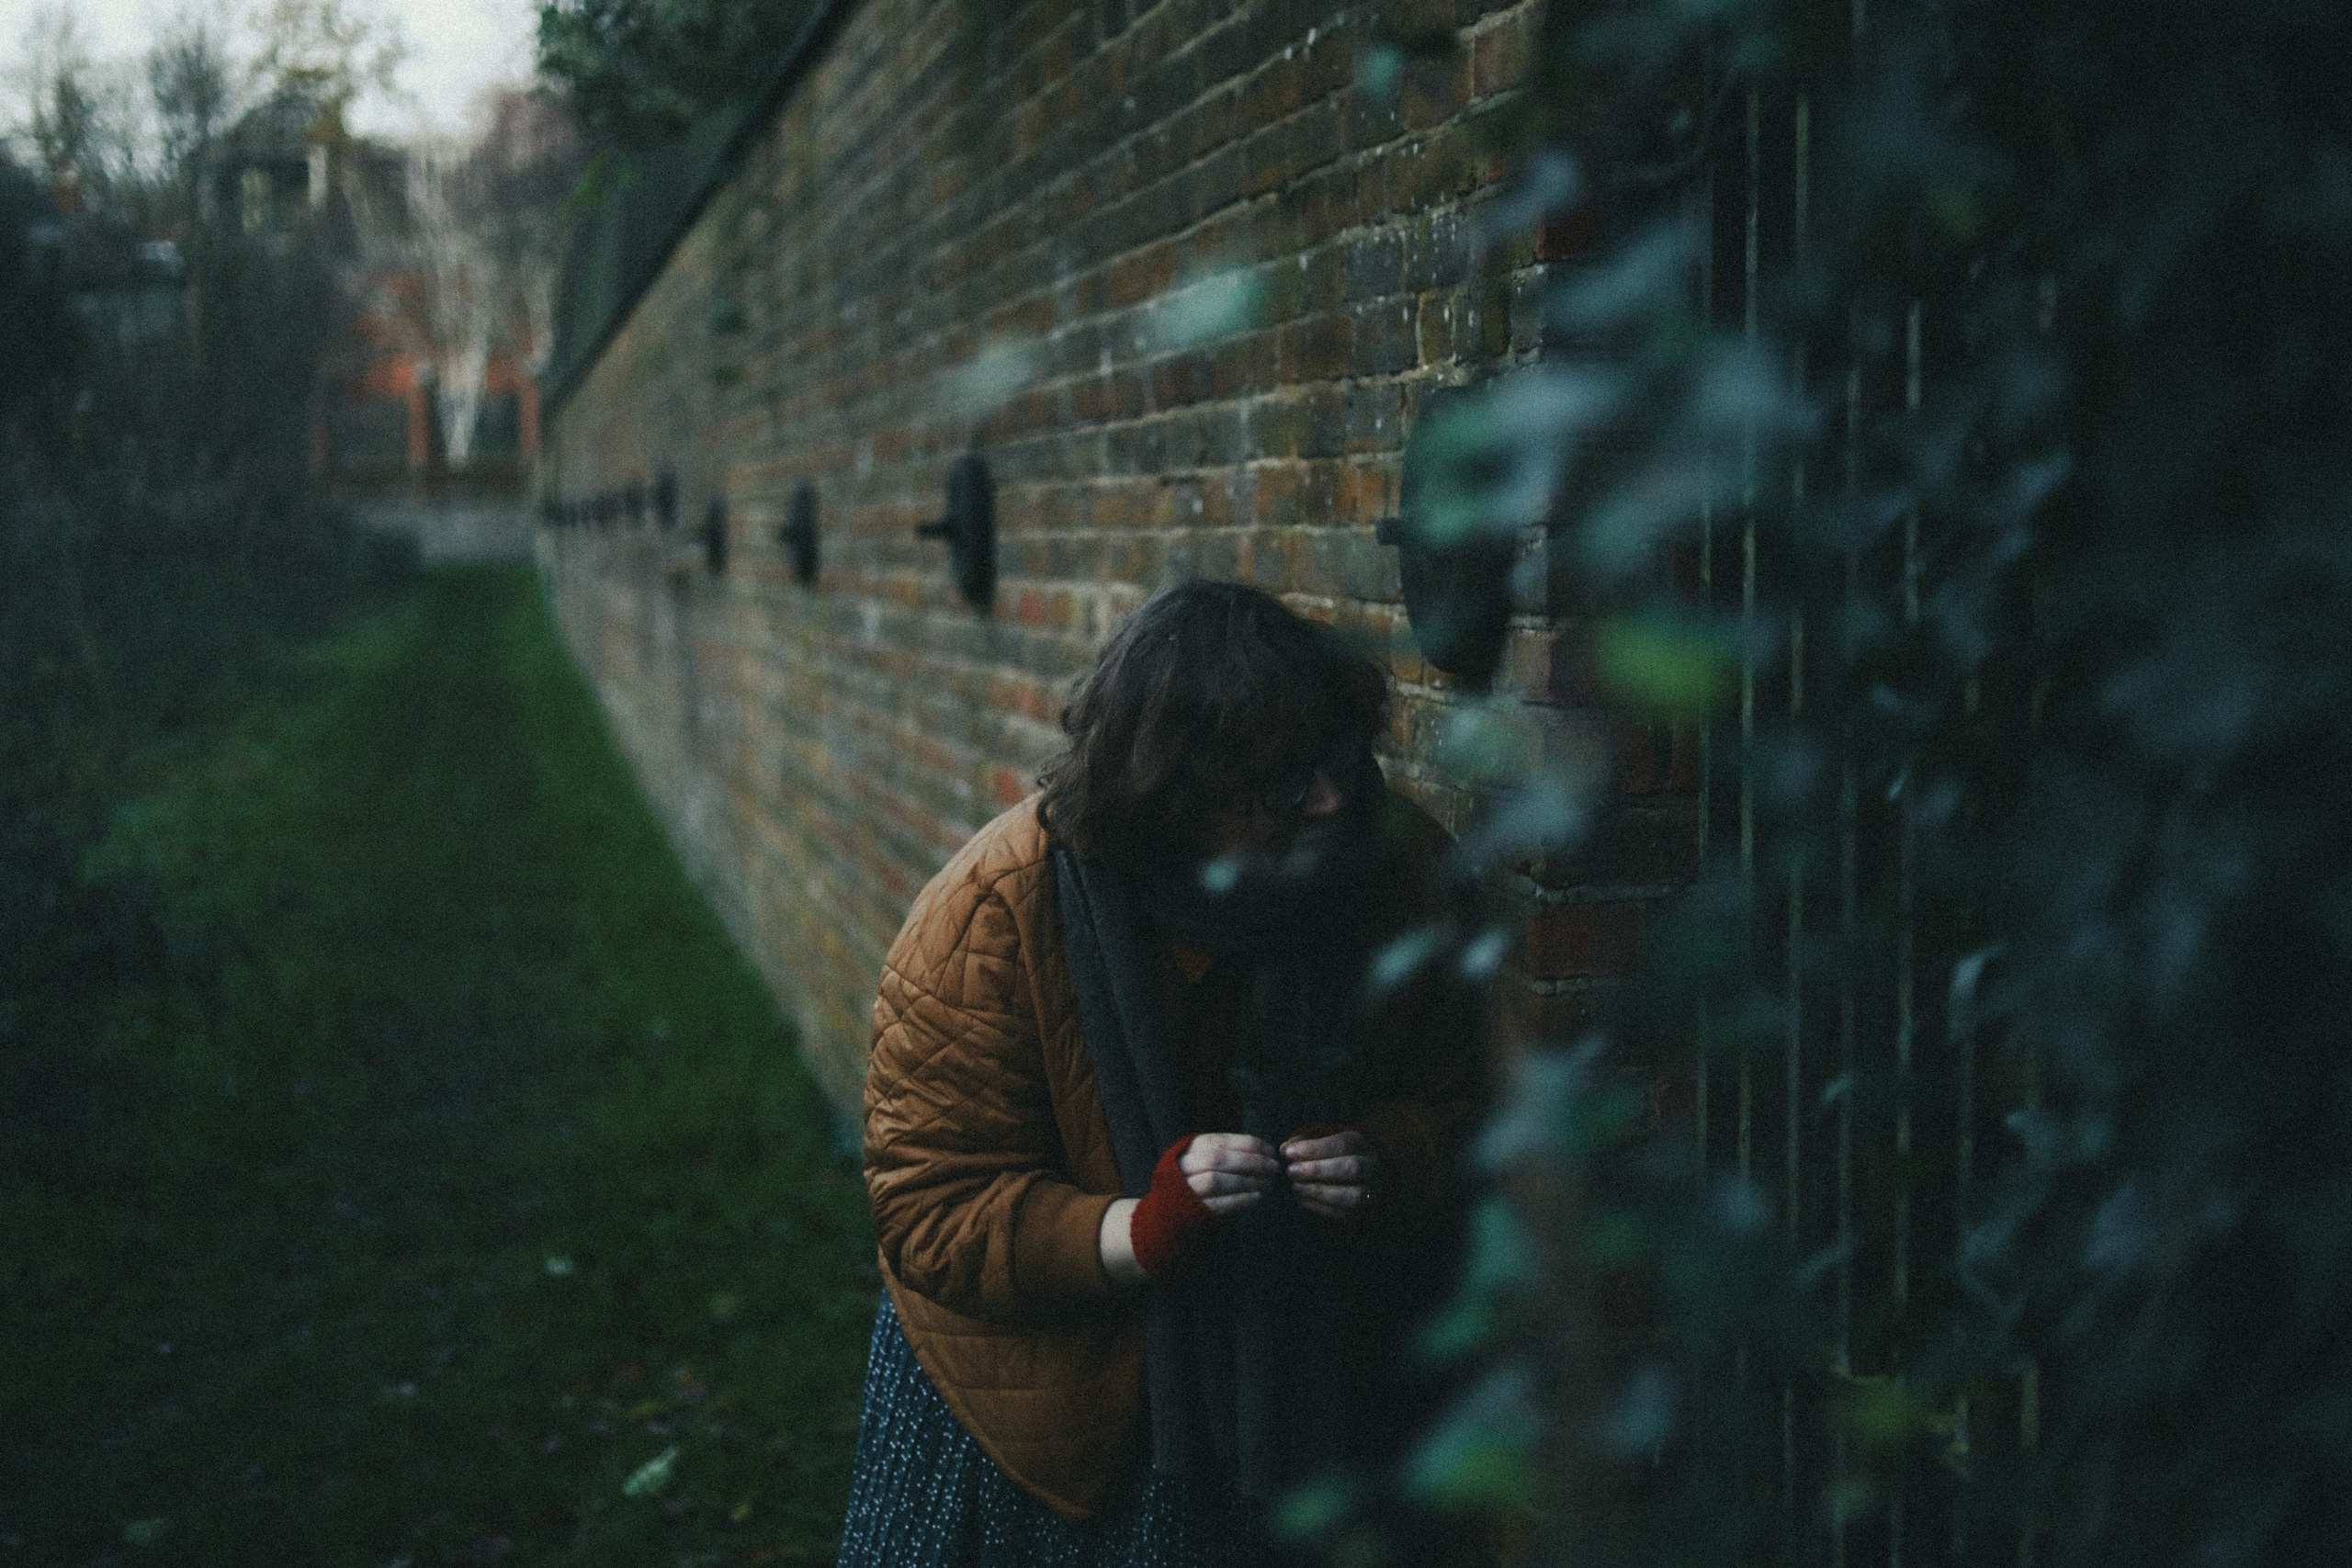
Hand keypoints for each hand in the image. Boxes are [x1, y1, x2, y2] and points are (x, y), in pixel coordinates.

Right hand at [1100, 1132, 1281, 1284]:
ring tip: (1268, 1183)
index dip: (1247, 1144)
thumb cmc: (1191, 1186)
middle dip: (1250, 1162)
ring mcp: (1184, 1190)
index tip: (1269, 1149)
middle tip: (1274, 1167)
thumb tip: (1262, 1151)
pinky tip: (1257, 1197)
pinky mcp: (1190, 1212)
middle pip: (1218, 1159)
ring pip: (1216, 1180)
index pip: (1220, 1141)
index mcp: (1187, 1150)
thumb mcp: (1200, 1162)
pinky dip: (1240, 1200)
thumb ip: (1223, 1154)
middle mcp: (1182, 1167)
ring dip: (1246, 1181)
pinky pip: (1217, 1204)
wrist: (1163, 1218)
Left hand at [1281, 1128, 1376, 1220]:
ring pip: (1352, 1195)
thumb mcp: (1316, 1142)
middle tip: (1291, 1171)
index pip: (1343, 1143)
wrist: (1347, 1178)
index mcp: (1360, 1144)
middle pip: (1352, 1168)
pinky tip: (1301, 1199)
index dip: (1315, 1148)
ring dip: (1320, 1191)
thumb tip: (1285, 1149)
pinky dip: (1320, 1206)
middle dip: (1318, 1170)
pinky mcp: (1361, 1211)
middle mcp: (1371, 1167)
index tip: (1289, 1153)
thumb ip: (1301, 1143)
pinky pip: (1343, 1212)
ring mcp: (1369, 1191)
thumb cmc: (1327, 1155)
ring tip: (1295, 1187)